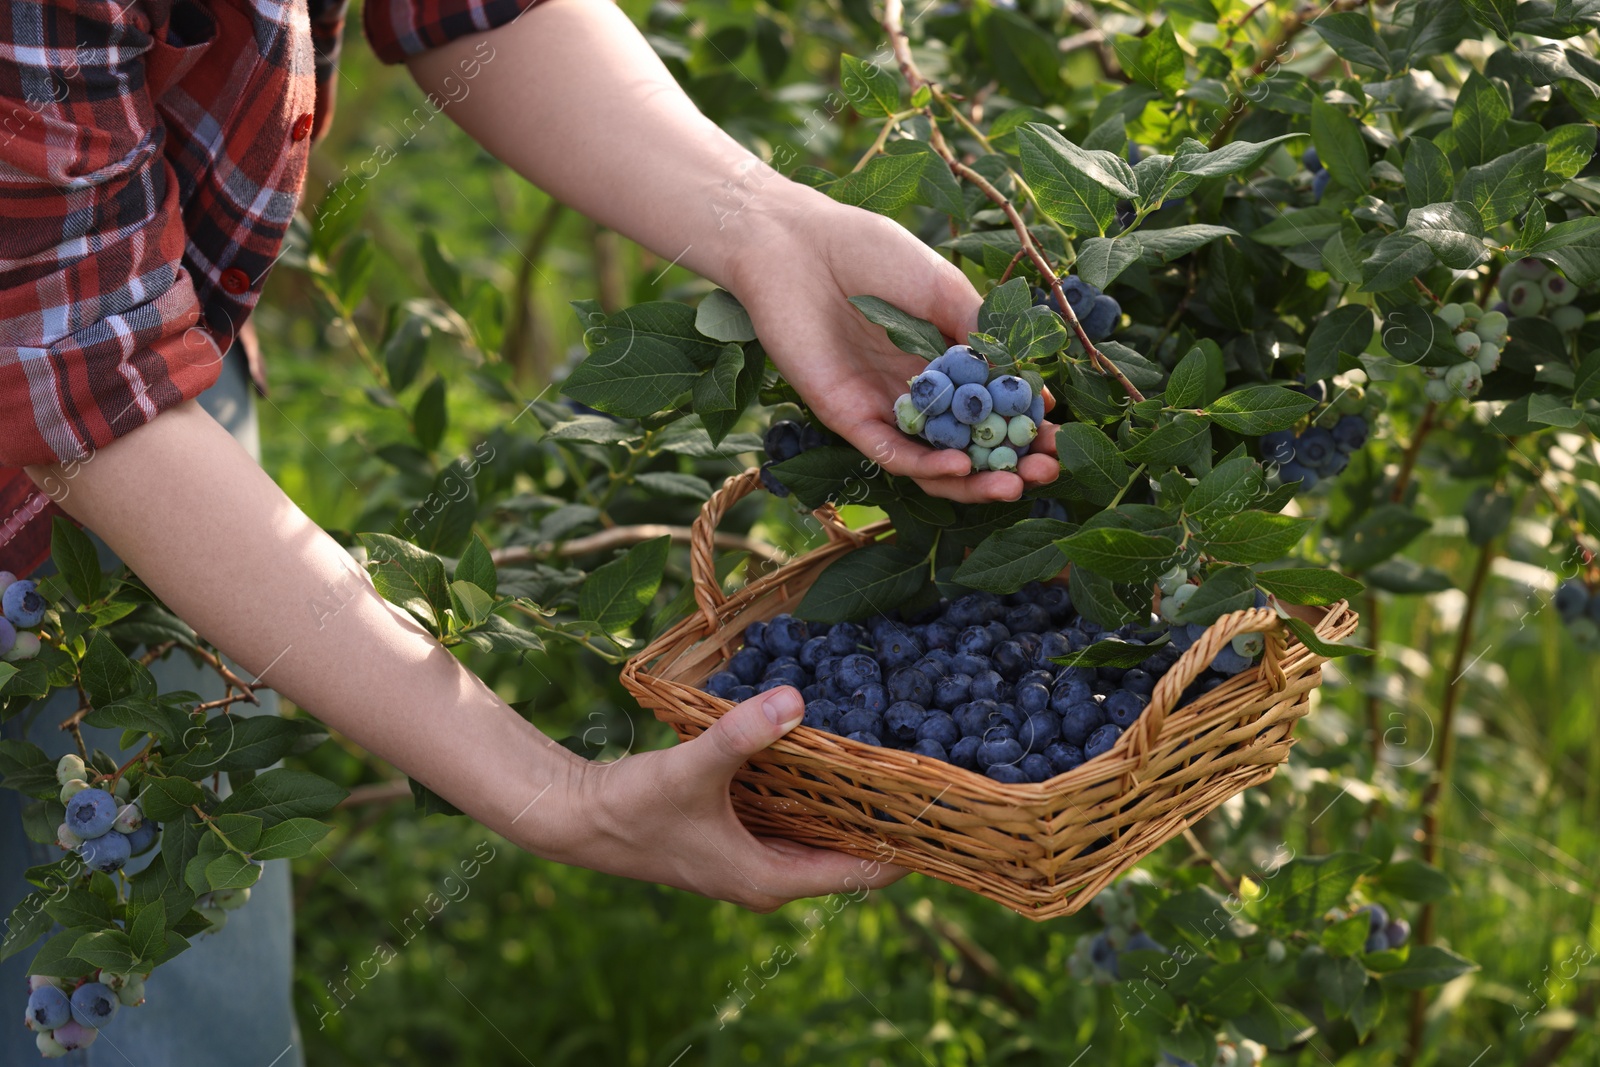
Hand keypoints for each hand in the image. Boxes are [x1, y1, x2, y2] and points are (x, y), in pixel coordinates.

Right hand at [563, 687, 905, 910]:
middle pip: (850, 855)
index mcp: (770, 880)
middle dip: (886, 818)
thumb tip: (796, 698)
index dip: (907, 845)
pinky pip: (797, 822)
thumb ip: (743, 734)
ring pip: (824, 837)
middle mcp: (769, 879)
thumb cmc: (633, 806)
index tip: (945, 806)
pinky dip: (818, 795)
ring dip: (853, 805)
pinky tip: (831, 755)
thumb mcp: (692, 768)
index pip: (864, 872)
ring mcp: (754, 861)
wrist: (578, 820)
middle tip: (930, 769)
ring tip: (893, 757)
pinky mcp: (739, 840)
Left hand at [727, 187, 1059, 502]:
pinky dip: (926, 466)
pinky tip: (961, 465)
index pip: (988, 406)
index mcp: (940, 359)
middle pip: (967, 443)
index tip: (1058, 434)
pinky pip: (890, 454)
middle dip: (1011, 461)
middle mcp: (914, 391)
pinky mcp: (846, 416)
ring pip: (932, 463)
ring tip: (1014, 483)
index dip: (1023, 425)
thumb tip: (1022, 377)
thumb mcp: (940, 286)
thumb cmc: (866, 251)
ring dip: (974, 480)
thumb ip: (978, 329)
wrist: (795, 244)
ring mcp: (881, 407)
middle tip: (1048, 470)